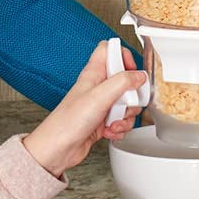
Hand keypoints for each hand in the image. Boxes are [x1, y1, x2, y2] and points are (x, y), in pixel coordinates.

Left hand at [22, 41, 145, 176]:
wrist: (58, 148)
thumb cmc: (68, 121)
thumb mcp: (99, 96)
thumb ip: (122, 82)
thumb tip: (140, 76)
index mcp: (93, 73)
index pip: (109, 50)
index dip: (123, 56)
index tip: (131, 71)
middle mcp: (97, 87)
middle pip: (125, 80)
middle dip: (131, 95)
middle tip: (125, 103)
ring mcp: (101, 104)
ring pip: (126, 104)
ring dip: (126, 116)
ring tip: (114, 121)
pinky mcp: (103, 121)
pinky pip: (121, 121)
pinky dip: (119, 128)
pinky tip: (109, 131)